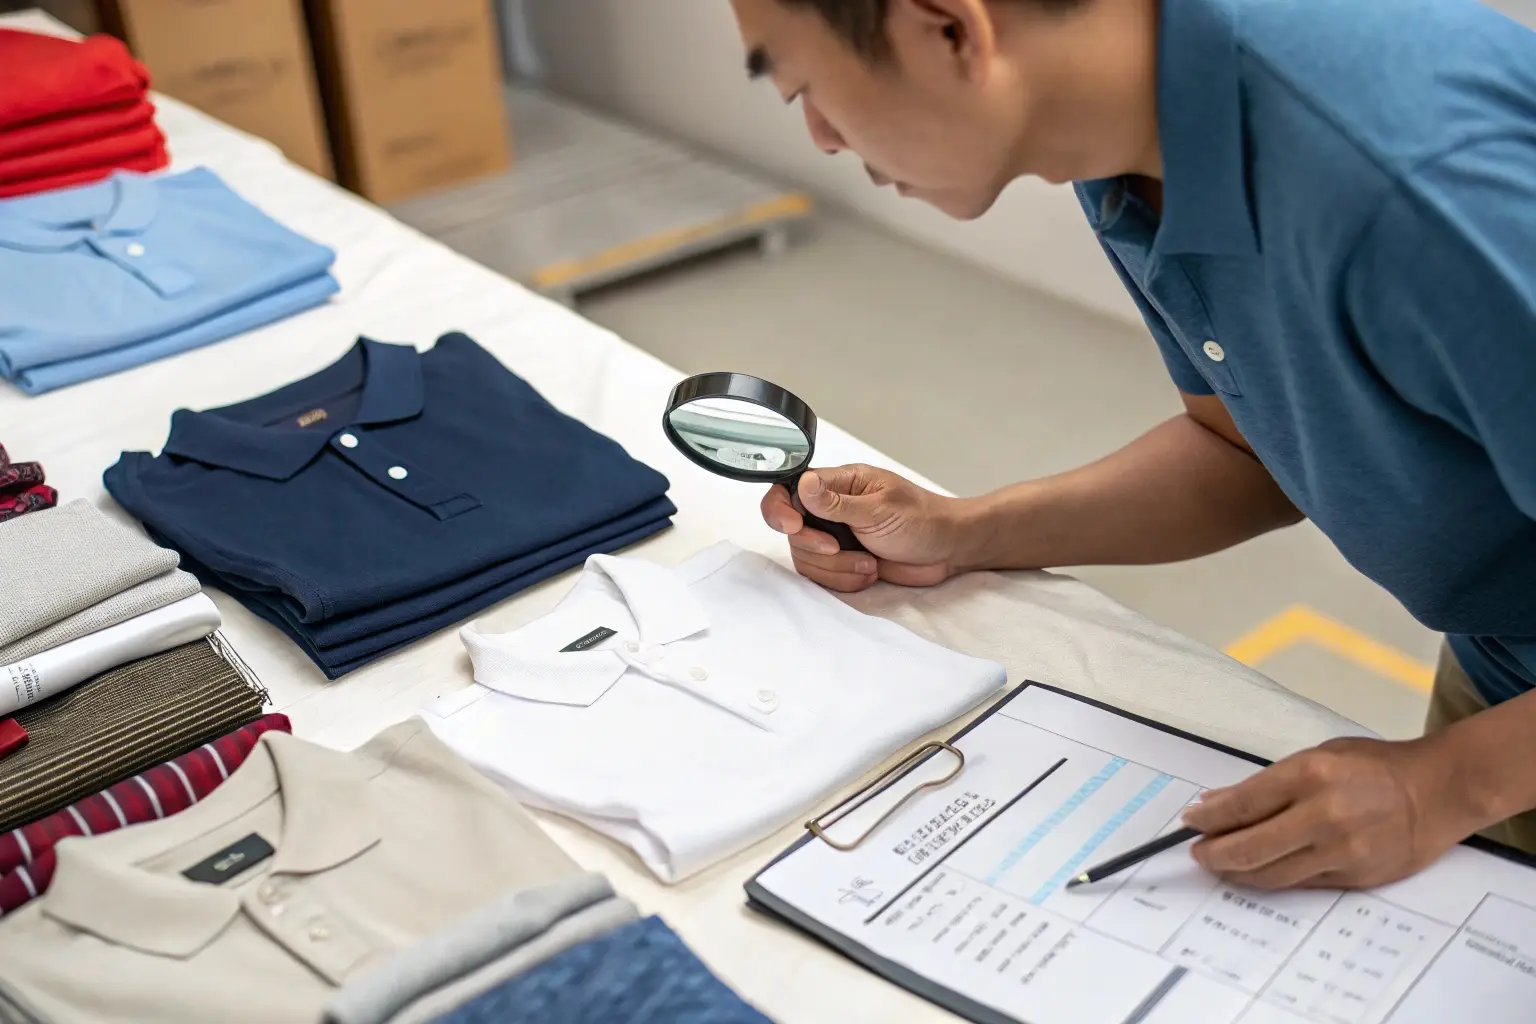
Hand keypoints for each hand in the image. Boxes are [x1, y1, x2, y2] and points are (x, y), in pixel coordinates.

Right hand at [760, 465, 974, 592]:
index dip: (781, 510)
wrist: (948, 550)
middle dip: (816, 547)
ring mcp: (835, 537)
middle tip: (839, 548)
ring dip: (835, 568)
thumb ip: (837, 502)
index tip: (795, 527)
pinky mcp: (842, 562)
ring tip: (868, 563)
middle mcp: (830, 509)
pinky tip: (869, 573)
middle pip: (793, 532)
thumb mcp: (880, 509)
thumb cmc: (922, 519)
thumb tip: (803, 485)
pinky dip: (843, 580)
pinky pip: (822, 577)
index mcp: (839, 483)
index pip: (789, 489)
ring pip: (806, 558)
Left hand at [1182, 736, 1477, 889]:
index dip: (1207, 818)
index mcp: (1309, 775)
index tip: (1189, 821)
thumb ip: (1269, 783)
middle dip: (1214, 853)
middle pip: (1250, 847)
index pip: (1242, 804)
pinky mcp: (1355, 877)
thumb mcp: (1317, 757)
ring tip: (1220, 865)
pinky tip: (1256, 872)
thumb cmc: (1373, 766)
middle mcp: (1323, 815)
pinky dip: (1272, 879)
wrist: (1437, 791)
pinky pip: (1301, 884)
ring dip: (1237, 872)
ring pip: (1272, 874)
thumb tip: (1218, 804)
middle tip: (1197, 852)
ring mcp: (1341, 850)